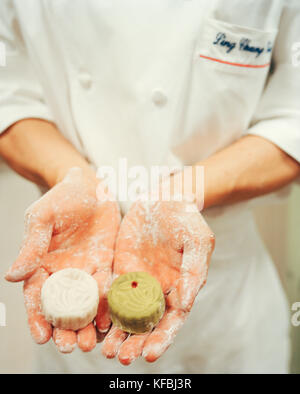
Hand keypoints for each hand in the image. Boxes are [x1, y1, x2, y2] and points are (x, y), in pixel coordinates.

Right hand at [5, 167, 120, 352]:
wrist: (90, 187)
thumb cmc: (61, 199)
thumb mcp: (41, 219)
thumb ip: (31, 247)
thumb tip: (11, 276)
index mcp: (42, 265)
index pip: (37, 297)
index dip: (37, 318)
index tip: (42, 336)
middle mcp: (65, 273)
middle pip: (63, 308)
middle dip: (65, 330)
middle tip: (71, 347)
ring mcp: (87, 270)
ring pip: (86, 304)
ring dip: (88, 325)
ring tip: (93, 342)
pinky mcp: (106, 264)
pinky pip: (108, 288)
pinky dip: (109, 305)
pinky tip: (112, 320)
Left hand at [102, 197, 214, 363]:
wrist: (164, 198)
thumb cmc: (187, 220)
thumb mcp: (198, 242)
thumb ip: (194, 272)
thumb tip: (185, 303)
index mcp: (179, 288)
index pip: (171, 321)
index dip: (162, 339)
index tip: (149, 355)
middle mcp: (157, 290)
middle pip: (146, 324)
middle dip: (135, 343)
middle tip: (121, 357)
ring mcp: (137, 280)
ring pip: (125, 313)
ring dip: (116, 333)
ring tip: (105, 350)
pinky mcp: (119, 268)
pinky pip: (110, 292)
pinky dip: (104, 309)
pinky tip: (95, 321)